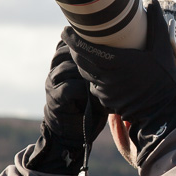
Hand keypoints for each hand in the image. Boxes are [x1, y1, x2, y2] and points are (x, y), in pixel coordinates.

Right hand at [26, 41, 107, 173]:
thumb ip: (98, 68)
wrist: (71, 134)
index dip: (81, 42)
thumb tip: (123, 52)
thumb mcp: (94, 84)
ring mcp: (53, 85)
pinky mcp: (55, 100)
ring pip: (66, 68)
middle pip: (64, 51)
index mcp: (62, 65)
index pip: (66, 44)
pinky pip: (68, 88)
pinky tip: (93, 93)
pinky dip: (82, 89)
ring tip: (100, 77)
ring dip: (84, 71)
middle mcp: (55, 72)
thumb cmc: (88, 107)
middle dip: (83, 54)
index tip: (102, 43)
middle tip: (104, 58)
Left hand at [63, 0, 175, 165]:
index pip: (84, 49)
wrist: (163, 110)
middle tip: (73, 39)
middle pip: (80, 61)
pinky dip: (94, 79)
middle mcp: (105, 77)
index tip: (65, 30)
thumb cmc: (163, 77)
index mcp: (115, 62)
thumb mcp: (163, 48)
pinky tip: (100, 73)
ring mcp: (104, 92)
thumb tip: (152, 1)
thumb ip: (156, 23)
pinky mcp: (106, 102)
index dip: (72, 39)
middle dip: (75, 49)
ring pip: (86, 75)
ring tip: (86, 53)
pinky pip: (94, 87)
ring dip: (84, 64)